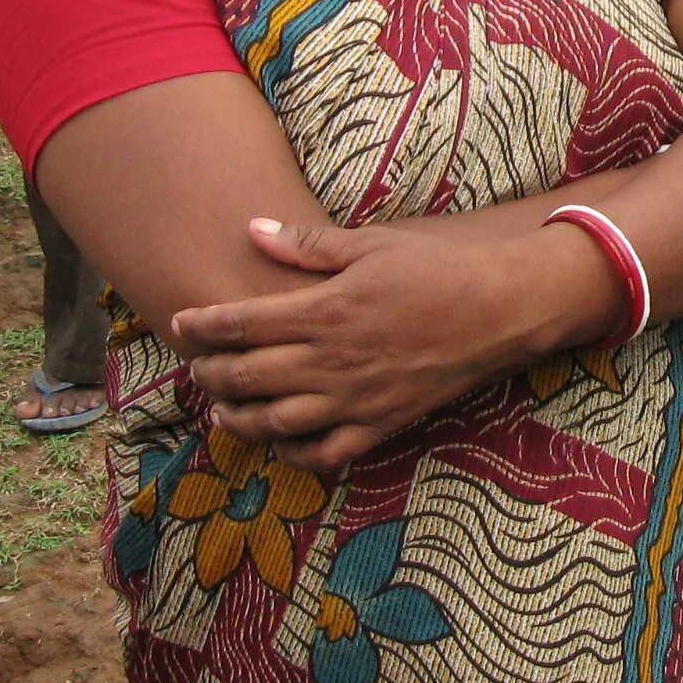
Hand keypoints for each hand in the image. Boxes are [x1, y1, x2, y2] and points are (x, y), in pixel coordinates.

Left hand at [172, 217, 600, 470]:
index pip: (241, 324)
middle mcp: (332, 361)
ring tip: (222, 411)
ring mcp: (355, 399)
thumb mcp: (371, 244)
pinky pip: (324, 453)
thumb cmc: (437, 269)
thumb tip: (252, 229)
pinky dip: (293, 453)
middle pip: (247, 377)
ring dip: (239, 419)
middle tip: (197, 368)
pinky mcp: (381, 424)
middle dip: (211, 374)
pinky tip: (281, 440)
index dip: (203, 326)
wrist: (500, 310)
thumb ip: (307, 244)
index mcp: (325, 311)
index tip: (182, 321)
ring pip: (275, 422)